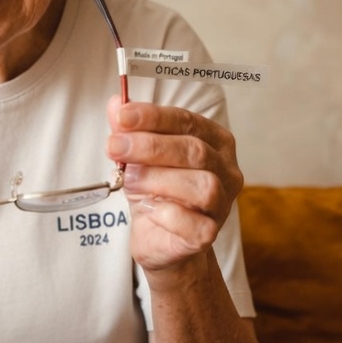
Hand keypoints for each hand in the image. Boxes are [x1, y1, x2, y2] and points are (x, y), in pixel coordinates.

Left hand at [106, 96, 243, 273]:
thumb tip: (116, 104)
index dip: (154, 117)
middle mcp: (225, 170)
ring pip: (202, 185)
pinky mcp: (209, 234)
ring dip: (158, 179)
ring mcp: (222, 204)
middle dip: (150, 146)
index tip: (122, 116)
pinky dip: (166, 214)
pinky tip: (147, 209)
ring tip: (130, 180)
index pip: (187, 121)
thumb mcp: (137, 157)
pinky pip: (195, 224)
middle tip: (115, 146)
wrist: (158, 238)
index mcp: (214, 141)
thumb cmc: (154, 192)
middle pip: (195, 151)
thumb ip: (129, 131)